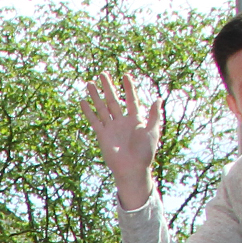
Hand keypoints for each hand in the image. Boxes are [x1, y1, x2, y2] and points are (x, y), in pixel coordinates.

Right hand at [79, 71, 163, 210]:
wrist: (132, 169)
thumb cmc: (145, 152)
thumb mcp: (153, 131)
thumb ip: (155, 115)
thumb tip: (158, 99)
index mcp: (135, 120)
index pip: (131, 99)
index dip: (129, 87)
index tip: (125, 75)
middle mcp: (122, 122)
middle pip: (114, 100)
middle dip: (108, 87)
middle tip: (102, 74)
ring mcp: (111, 128)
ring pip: (102, 108)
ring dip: (96, 96)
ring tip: (89, 83)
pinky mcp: (102, 135)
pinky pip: (94, 121)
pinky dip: (88, 111)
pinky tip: (83, 102)